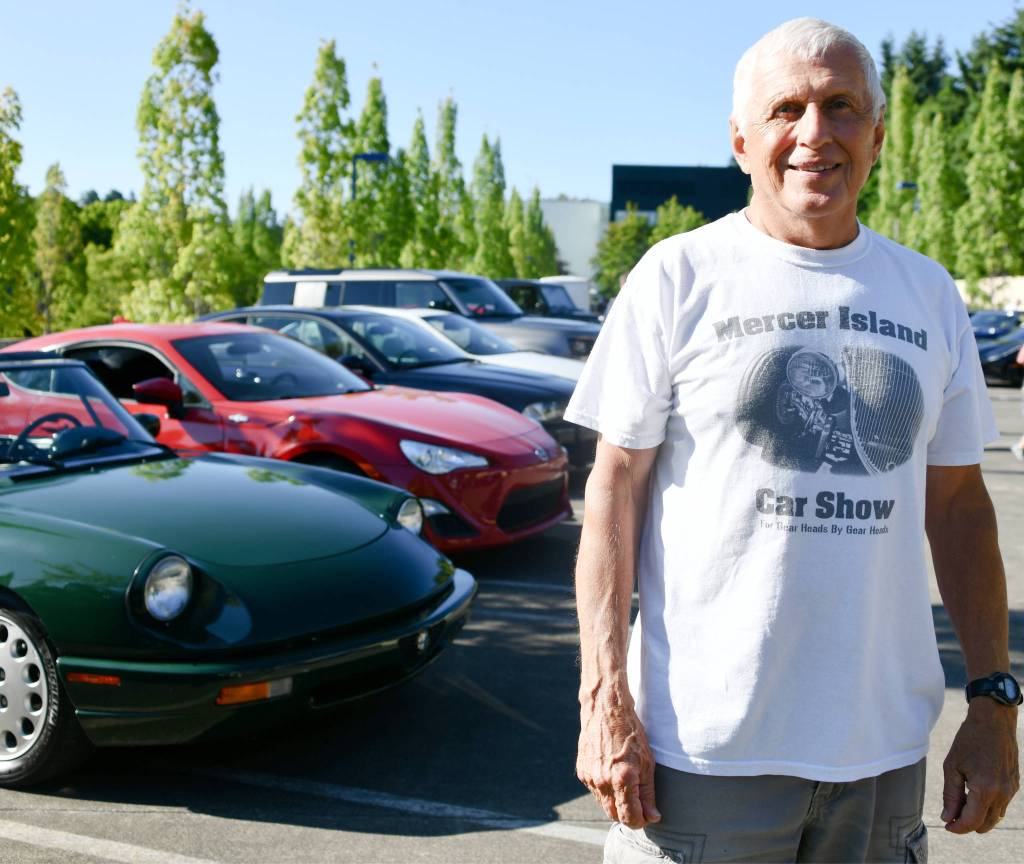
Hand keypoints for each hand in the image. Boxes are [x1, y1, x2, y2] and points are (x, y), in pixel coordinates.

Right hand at [576, 688, 660, 827]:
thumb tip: (653, 817)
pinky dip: (605, 789)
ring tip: (626, 783)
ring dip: (616, 802)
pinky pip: (595, 790)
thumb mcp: (647, 761)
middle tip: (640, 803)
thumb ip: (648, 793)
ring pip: (604, 804)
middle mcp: (602, 781)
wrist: (605, 709)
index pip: (629, 817)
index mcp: (622, 779)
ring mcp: (589, 777)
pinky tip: (613, 773)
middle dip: (628, 814)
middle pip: (614, 815)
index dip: (641, 821)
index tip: (648, 815)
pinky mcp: (582, 771)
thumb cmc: (630, 732)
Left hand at [942, 699, 1018, 833]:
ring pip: (995, 817)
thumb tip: (947, 817)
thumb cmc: (969, 740)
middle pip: (985, 824)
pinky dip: (988, 806)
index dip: (957, 827)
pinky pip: (1002, 805)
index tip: (946, 825)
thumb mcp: (951, 766)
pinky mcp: (1015, 784)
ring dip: (978, 816)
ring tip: (961, 800)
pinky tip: (974, 792)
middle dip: (967, 824)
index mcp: (985, 789)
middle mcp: (1002, 793)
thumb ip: (950, 795)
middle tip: (951, 813)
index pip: (972, 822)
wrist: (994, 721)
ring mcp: (1011, 790)